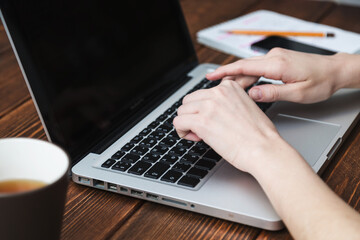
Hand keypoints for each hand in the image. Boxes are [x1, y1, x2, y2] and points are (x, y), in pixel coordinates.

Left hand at [173, 79, 284, 172]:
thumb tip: (209, 111)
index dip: (203, 108)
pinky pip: (178, 122)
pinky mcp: (201, 121)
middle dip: (192, 115)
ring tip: (199, 134)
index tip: (210, 119)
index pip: (202, 93)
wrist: (263, 149)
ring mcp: (208, 106)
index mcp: (229, 87)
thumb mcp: (245, 106)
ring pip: (182, 111)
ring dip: (187, 123)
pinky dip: (182, 132)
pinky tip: (194, 138)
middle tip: (202, 128)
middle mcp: (217, 92)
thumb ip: (227, 103)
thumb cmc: (259, 135)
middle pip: (188, 100)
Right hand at [206, 48, 354, 103]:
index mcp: (277, 65)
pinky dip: (248, 75)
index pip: (244, 67)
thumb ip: (273, 93)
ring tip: (227, 90)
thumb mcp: (298, 93)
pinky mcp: (278, 60)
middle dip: (227, 76)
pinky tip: (244, 84)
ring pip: (250, 67)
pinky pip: (258, 67)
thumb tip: (252, 94)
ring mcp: (276, 57)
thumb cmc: (321, 82)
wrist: (335, 71)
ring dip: (238, 77)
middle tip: (215, 90)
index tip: (210, 75)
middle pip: (243, 66)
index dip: (225, 71)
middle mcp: (274, 57)